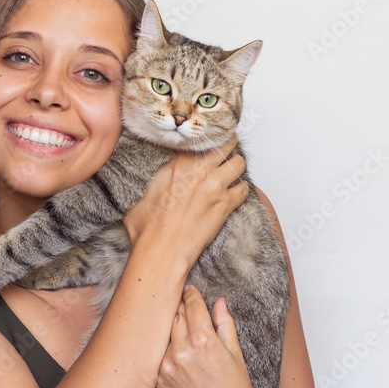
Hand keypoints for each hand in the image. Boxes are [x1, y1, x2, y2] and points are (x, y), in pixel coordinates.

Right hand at [122, 132, 247, 265]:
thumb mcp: (144, 191)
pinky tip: (236, 192)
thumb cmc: (148, 226)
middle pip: (225, 145)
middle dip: (228, 145)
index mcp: (178, 163)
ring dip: (237, 165)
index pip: (202, 140)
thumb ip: (157, 177)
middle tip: (227, 148)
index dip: (209, 139)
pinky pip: (244, 189)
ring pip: (239, 163)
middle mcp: (200, 170)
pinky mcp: (225, 205)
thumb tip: (156, 177)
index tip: (210, 139)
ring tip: (233, 170)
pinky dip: (242, 189)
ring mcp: (215, 186)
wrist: (161, 249)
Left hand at [155, 285, 264, 387]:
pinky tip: (170, 349)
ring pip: (162, 334)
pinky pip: (156, 356)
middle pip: (174, 316)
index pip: (191, 305)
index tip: (189, 290)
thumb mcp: (236, 354)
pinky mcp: (158, 381)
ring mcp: (166, 367)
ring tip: (174, 324)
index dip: (191, 295)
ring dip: (168, 327)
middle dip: (178, 307)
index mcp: (204, 340)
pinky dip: (163, 349)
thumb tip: (219, 302)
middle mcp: (181, 350)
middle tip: (179, 301)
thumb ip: (224, 324)